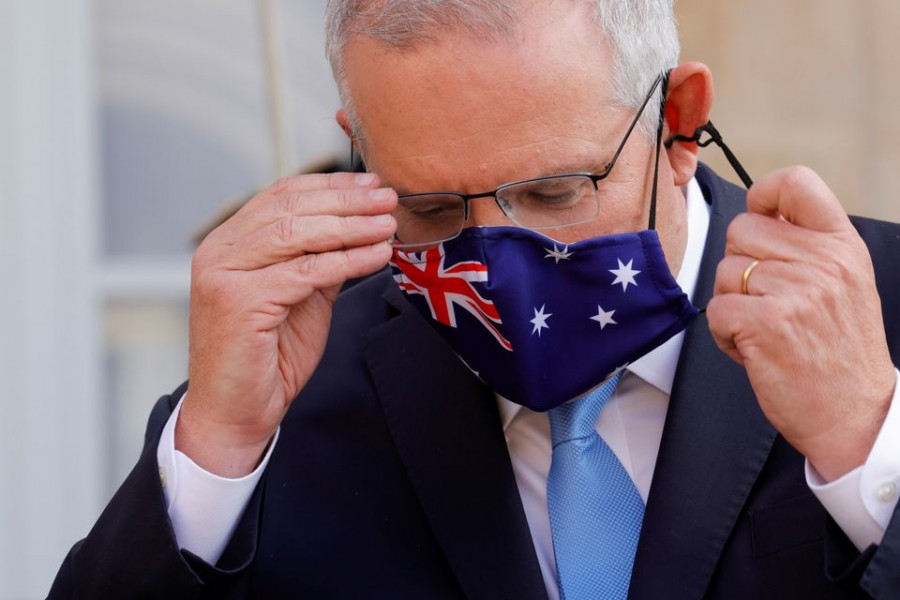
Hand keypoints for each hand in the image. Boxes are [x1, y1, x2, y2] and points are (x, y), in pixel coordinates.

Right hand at [178, 173, 396, 476]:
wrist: (235, 413)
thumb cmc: (267, 358)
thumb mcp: (301, 296)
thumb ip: (321, 260)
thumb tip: (362, 227)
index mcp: (228, 243)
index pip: (281, 195)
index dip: (329, 184)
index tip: (370, 183)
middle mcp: (219, 251)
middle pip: (291, 208)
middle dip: (346, 201)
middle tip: (387, 198)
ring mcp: (224, 274)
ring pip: (297, 233)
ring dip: (351, 226)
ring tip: (388, 224)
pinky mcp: (239, 301)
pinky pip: (306, 272)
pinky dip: (348, 260)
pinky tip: (376, 256)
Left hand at [707, 166, 894, 480]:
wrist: (854, 414)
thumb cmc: (838, 351)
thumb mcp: (843, 283)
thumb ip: (808, 246)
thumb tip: (760, 214)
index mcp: (842, 245)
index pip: (796, 182)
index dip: (764, 195)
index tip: (762, 219)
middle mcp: (822, 262)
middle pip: (741, 229)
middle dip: (740, 266)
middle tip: (768, 303)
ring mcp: (794, 291)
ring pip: (724, 271)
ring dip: (732, 304)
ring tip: (767, 331)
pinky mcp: (765, 323)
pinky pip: (715, 309)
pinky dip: (724, 334)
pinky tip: (754, 349)